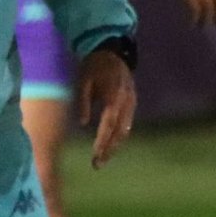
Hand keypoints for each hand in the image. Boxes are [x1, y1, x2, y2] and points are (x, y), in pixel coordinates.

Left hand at [77, 49, 135, 168]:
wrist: (112, 51)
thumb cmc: (94, 66)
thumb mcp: (84, 80)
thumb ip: (84, 101)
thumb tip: (83, 124)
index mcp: (113, 96)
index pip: (108, 125)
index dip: (102, 142)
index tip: (94, 157)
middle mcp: (126, 102)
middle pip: (119, 132)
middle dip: (109, 150)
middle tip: (97, 165)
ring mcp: (132, 103)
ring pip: (125, 130)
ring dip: (115, 146)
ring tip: (103, 159)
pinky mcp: (133, 103)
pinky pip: (127, 123)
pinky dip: (119, 136)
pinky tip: (111, 145)